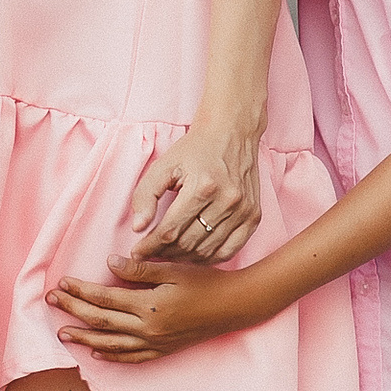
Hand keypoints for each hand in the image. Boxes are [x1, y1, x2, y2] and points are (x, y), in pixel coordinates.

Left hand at [53, 252, 261, 362]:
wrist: (234, 307)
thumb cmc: (206, 283)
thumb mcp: (174, 269)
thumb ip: (140, 268)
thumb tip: (109, 264)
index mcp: (149, 306)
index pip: (104, 299)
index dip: (80, 291)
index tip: (62, 282)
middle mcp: (148, 329)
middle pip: (101, 322)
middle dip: (73, 311)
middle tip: (51, 302)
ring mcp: (155, 344)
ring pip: (111, 344)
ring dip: (84, 338)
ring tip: (63, 333)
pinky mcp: (163, 351)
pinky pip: (131, 358)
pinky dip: (111, 355)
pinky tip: (96, 352)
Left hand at [128, 111, 262, 261]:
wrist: (232, 131)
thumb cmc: (195, 148)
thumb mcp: (164, 164)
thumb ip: (145, 194)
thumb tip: (138, 227)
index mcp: (203, 186)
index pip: (170, 230)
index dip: (149, 246)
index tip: (136, 253)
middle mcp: (227, 200)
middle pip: (188, 243)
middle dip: (164, 253)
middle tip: (150, 252)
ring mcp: (243, 210)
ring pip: (207, 251)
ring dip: (184, 258)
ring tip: (168, 254)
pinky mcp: (254, 216)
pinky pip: (229, 251)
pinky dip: (209, 258)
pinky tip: (194, 254)